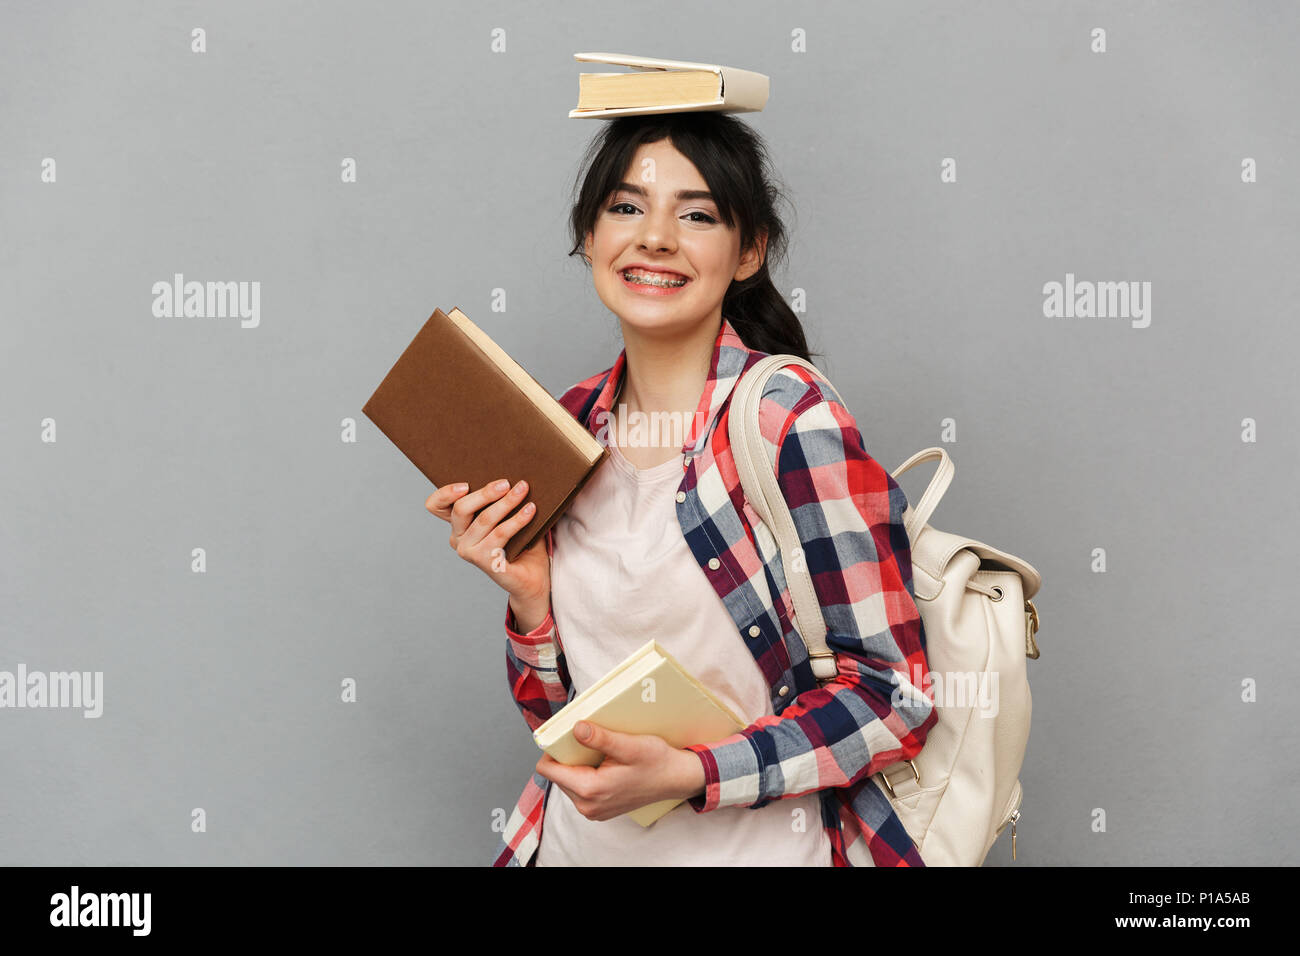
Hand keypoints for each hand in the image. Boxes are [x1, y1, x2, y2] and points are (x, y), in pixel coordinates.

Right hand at [425, 479, 548, 604]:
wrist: (532, 577)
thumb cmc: (520, 543)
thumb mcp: (506, 516)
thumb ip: (501, 500)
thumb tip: (513, 477)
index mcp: (459, 524)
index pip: (436, 506)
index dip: (445, 493)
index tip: (465, 485)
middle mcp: (458, 538)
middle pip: (461, 509)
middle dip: (485, 493)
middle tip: (507, 483)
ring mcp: (468, 551)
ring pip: (484, 519)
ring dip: (506, 502)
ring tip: (523, 490)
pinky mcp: (483, 561)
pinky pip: (500, 534)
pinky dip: (517, 520)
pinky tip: (530, 510)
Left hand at [535, 721, 706, 821]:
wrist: (676, 779)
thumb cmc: (657, 763)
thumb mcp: (629, 746)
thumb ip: (600, 739)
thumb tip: (576, 729)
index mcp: (590, 790)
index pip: (549, 770)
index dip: (553, 750)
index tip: (565, 736)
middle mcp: (587, 806)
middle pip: (558, 775)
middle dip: (569, 757)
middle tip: (590, 743)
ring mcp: (593, 810)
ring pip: (568, 782)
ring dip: (578, 765)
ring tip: (600, 754)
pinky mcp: (599, 809)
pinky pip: (580, 789)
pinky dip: (587, 775)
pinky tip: (605, 765)